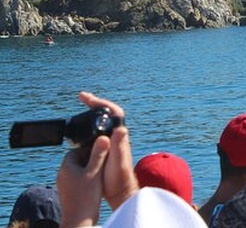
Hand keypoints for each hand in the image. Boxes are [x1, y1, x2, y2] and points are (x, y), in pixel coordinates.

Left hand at [56, 134, 110, 227]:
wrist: (79, 220)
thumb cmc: (86, 197)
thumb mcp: (95, 172)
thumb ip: (99, 154)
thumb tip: (103, 138)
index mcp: (66, 167)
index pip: (75, 151)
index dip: (88, 149)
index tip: (100, 150)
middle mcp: (62, 175)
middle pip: (76, 161)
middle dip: (90, 159)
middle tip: (102, 160)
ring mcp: (64, 185)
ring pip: (77, 171)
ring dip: (89, 170)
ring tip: (101, 173)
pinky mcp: (68, 194)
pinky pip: (77, 181)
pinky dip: (87, 179)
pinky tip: (96, 184)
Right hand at [77, 92, 136, 210]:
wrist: (120, 190)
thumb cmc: (118, 177)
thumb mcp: (118, 161)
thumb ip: (119, 146)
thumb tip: (121, 129)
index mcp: (119, 135)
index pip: (113, 112)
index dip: (100, 103)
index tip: (86, 98)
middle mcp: (117, 135)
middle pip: (108, 113)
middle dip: (95, 103)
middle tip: (82, 97)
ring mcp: (112, 141)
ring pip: (103, 121)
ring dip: (93, 112)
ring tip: (82, 105)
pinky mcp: (107, 147)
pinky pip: (99, 130)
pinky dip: (91, 124)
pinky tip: (83, 127)